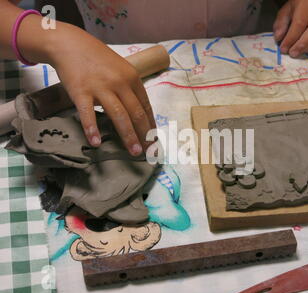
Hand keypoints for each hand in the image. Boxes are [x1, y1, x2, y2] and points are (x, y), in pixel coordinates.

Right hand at [47, 24, 155, 155]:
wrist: (70, 43)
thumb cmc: (97, 59)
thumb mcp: (120, 69)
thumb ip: (129, 88)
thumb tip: (139, 111)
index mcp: (132, 78)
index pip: (146, 106)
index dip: (151, 125)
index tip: (155, 139)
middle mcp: (119, 83)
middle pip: (136, 113)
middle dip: (145, 135)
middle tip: (150, 152)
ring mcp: (100, 87)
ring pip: (118, 116)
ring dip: (128, 136)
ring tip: (135, 152)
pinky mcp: (81, 91)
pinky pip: (88, 113)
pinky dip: (92, 129)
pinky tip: (96, 143)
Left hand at [273, 0, 307, 57]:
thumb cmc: (298, 10)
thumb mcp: (285, 12)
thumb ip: (280, 24)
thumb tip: (279, 37)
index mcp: (307, 4)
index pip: (299, 24)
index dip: (291, 39)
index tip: (284, 49)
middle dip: (303, 45)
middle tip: (293, 53)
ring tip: (306, 51)